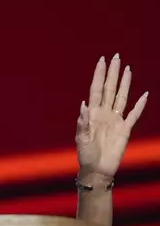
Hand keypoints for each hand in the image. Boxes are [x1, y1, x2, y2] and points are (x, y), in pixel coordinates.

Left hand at [76, 54, 147, 178]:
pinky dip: (140, 105)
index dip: (98, 75)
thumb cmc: (85, 155)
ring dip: (125, 83)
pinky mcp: (125, 129)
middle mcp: (104, 113)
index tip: (101, 60)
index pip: (96, 89)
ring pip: (122, 97)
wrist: (97, 169)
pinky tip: (144, 95)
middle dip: (112, 73)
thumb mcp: (81, 139)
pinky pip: (134, 114)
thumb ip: (82, 123)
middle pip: (109, 88)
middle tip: (115, 56)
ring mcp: (115, 120)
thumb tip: (84, 105)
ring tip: (127, 69)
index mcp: (92, 113)